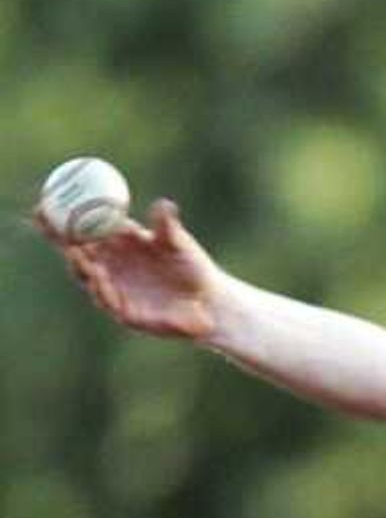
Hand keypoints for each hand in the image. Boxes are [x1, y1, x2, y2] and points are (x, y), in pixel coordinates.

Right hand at [40, 198, 225, 341]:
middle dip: (59, 240)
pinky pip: (109, 301)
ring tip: (76, 253)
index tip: (43, 203)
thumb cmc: (192, 265)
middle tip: (48, 225)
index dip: (59, 217)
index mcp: (116, 243)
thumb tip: (163, 205)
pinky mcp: (126, 314)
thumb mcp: (178, 242)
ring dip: (80, 265)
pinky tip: (98, 278)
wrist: (210, 300)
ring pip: (88, 277)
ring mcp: (115, 289)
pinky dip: (103, 289)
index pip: (80, 228)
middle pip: (76, 252)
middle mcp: (109, 266)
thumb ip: (167, 225)